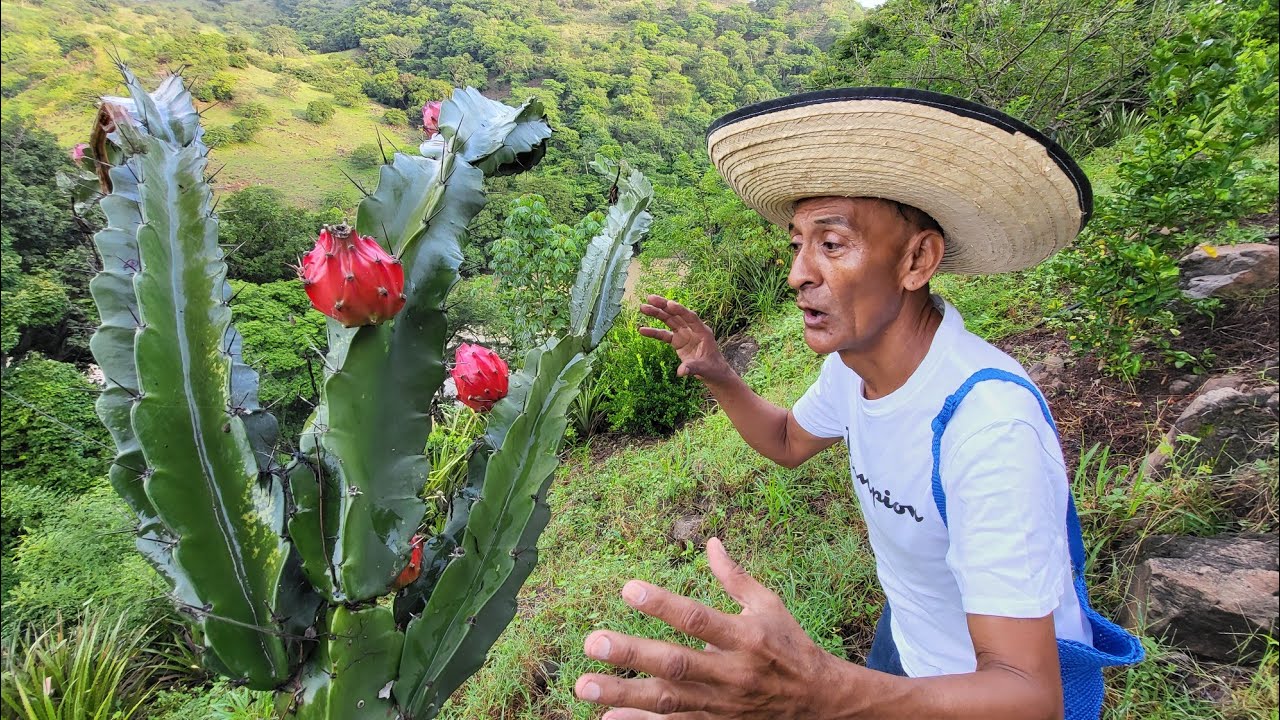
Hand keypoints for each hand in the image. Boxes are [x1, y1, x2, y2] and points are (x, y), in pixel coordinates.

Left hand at [574, 538, 837, 719]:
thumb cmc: (788, 645)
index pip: (698, 618)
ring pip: (667, 701)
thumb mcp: (769, 606)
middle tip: (593, 642)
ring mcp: (720, 704)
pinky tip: (607, 716)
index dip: (663, 604)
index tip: (627, 588)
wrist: (816, 702)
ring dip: (623, 693)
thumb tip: (711, 542)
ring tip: (584, 684)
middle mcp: (730, 673)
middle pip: (675, 664)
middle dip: (632, 654)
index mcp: (744, 637)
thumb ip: (735, 578)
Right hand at [638, 295, 731, 383]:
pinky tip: (642, 330)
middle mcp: (692, 329)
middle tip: (650, 298)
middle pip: (677, 315)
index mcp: (702, 332)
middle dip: (664, 306)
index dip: (680, 310)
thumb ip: (692, 368)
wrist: (713, 373)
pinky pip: (664, 335)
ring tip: (643, 307)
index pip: (691, 317)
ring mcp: (684, 334)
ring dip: (656, 313)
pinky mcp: (677, 341)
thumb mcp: (704, 369)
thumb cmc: (712, 369)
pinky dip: (653, 332)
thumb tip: (680, 372)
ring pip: (669, 320)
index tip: (669, 304)